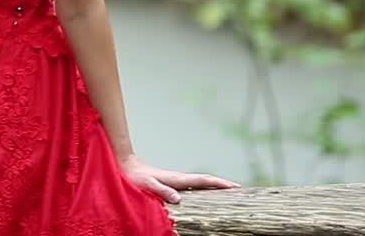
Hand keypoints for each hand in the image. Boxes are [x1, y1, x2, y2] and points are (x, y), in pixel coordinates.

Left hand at [117, 154, 240, 203]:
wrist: (125, 164)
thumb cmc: (134, 176)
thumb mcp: (147, 184)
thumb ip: (162, 190)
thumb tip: (179, 198)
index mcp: (176, 179)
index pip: (202, 181)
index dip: (219, 184)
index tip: (235, 187)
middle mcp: (179, 178)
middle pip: (206, 181)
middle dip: (222, 185)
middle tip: (239, 190)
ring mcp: (176, 180)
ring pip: (200, 183)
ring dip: (214, 186)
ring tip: (228, 193)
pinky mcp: (171, 182)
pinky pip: (192, 186)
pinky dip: (203, 188)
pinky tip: (205, 194)